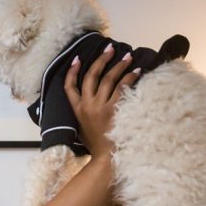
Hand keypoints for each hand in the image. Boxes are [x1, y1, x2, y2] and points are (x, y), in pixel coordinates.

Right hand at [64, 43, 139, 158]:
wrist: (105, 157)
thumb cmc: (96, 144)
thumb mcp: (82, 128)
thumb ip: (83, 113)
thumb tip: (90, 99)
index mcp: (77, 110)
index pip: (69, 87)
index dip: (72, 72)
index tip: (77, 59)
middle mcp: (87, 105)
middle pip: (91, 76)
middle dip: (100, 60)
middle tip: (110, 48)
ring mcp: (100, 107)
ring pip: (108, 79)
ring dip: (118, 65)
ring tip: (127, 57)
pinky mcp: (114, 110)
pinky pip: (122, 88)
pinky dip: (130, 78)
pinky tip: (136, 71)